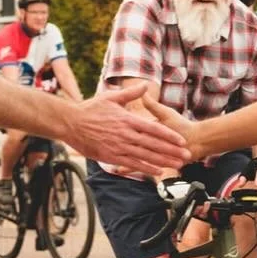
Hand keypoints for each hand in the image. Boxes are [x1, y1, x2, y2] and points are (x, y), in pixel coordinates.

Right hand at [68, 82, 188, 175]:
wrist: (70, 123)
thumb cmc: (90, 109)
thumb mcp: (111, 97)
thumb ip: (130, 93)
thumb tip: (145, 85)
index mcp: (127, 120)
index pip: (153, 129)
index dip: (169, 136)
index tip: (181, 141)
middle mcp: (126, 134)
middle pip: (153, 145)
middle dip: (171, 151)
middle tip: (186, 156)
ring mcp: (119, 146)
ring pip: (145, 156)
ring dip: (163, 161)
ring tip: (177, 165)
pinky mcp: (111, 156)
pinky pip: (132, 164)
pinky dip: (146, 168)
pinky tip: (157, 172)